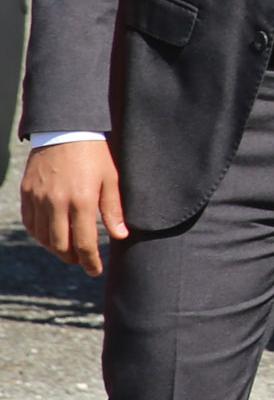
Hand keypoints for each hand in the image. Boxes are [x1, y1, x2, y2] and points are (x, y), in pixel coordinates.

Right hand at [20, 137, 125, 274]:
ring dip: (56, 249)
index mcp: (82, 200)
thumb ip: (113, 210)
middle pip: (60, 245)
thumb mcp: (111, 179)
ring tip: (69, 251)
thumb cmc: (95, 154)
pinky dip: (40, 234)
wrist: (66, 129)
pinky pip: (30, 222)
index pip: (84, 243)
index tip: (96, 270)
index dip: (90, 261)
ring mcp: (38, 198)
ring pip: (42, 237)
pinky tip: (51, 236)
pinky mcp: (27, 192)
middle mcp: (56, 202)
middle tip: (83, 262)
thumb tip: (120, 236)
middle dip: (73, 259)